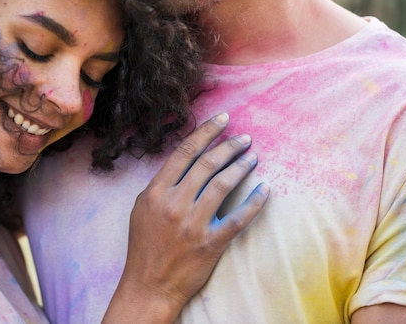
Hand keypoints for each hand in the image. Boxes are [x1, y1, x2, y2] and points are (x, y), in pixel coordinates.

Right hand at [103, 113, 268, 322]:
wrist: (149, 285)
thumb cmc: (144, 246)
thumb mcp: (141, 209)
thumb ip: (160, 185)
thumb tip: (183, 163)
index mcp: (156, 191)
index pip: (184, 152)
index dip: (205, 132)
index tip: (222, 119)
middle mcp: (174, 203)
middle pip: (207, 164)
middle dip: (229, 146)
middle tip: (244, 138)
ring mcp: (193, 224)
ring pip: (223, 185)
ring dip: (241, 167)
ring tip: (252, 157)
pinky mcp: (211, 243)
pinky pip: (239, 218)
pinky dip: (254, 202)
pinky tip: (265, 190)